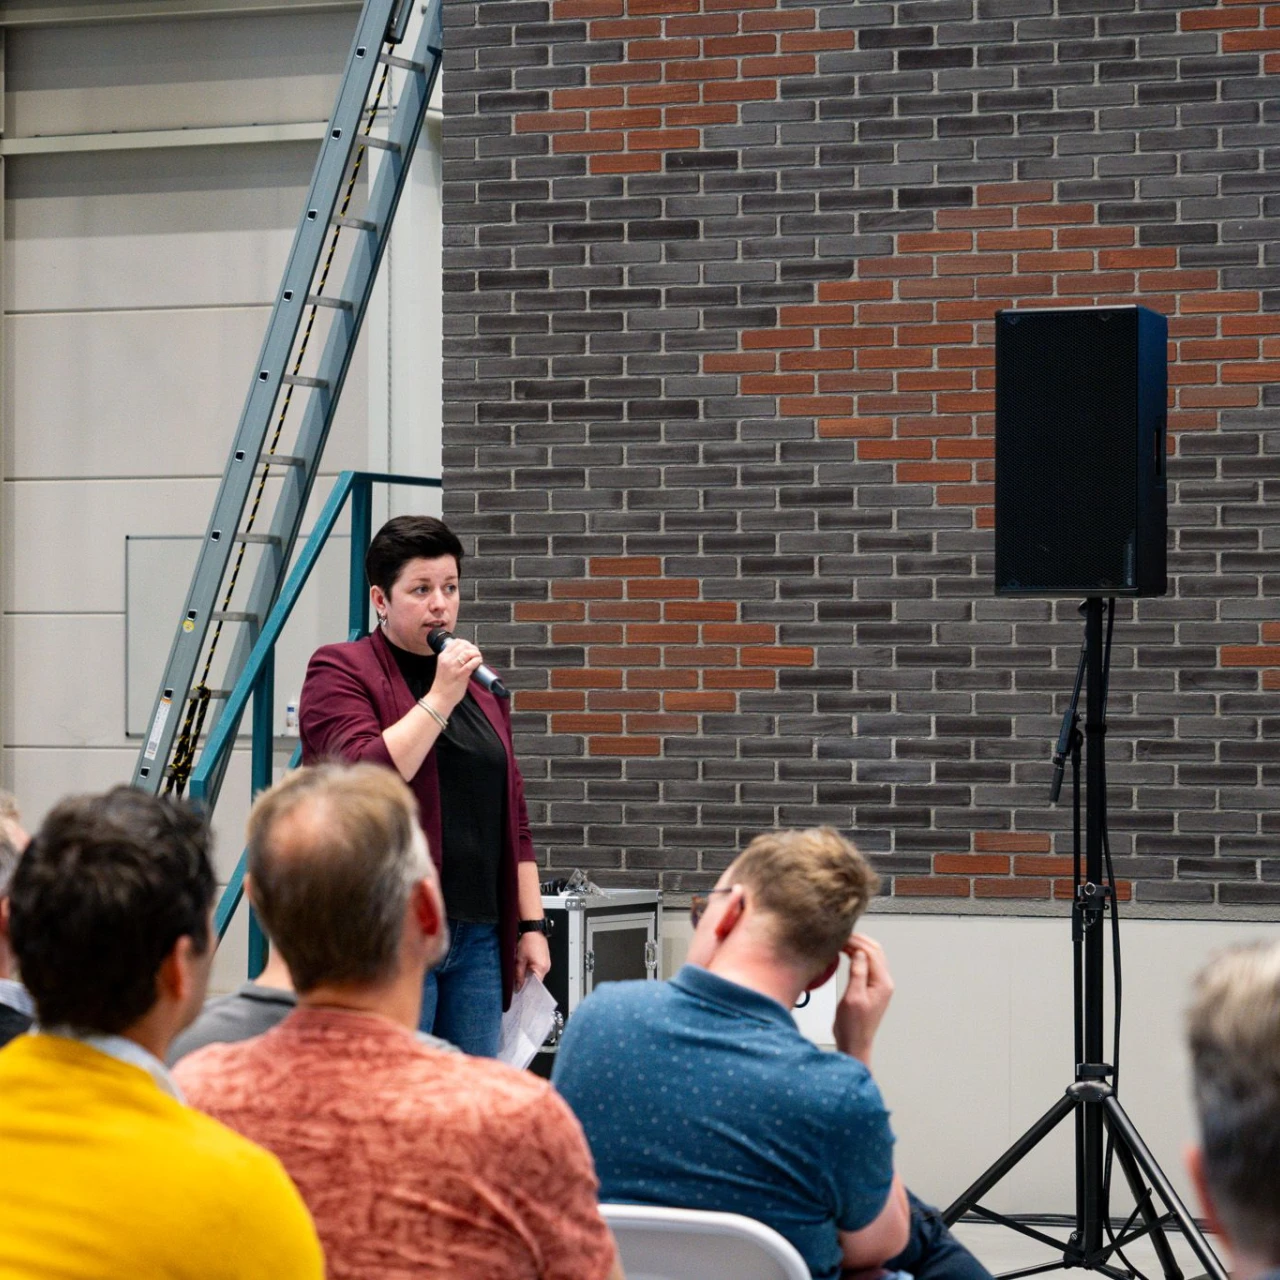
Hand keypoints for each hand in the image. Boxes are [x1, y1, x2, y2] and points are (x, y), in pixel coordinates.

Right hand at [428, 639, 483, 713]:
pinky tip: (479, 662)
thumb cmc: (443, 685)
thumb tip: (466, 655)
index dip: (466, 643)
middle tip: (476, 653)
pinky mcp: (460, 675)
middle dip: (473, 648)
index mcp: (442, 657)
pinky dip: (477, 661)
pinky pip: (471, 663)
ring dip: (476, 653)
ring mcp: (453, 667)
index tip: (470, 647)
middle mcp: (447, 660)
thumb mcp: (444, 667)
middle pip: (463, 645)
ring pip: (468, 652)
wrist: (439, 698)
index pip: (456, 642)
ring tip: (478, 658)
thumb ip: (452, 659)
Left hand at [515, 930, 550, 991]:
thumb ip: (519, 975)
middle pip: (536, 981)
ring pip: (536, 975)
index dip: (527, 989)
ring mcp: (547, 964)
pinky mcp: (545, 960)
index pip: (535, 986)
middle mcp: (546, 967)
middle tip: (518, 981)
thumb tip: (518, 986)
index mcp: (541, 968)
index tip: (520, 991)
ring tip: (521, 970)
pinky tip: (525, 965)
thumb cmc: (529, 941)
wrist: (534, 929)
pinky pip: (538, 969)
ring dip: (529, 975)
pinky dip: (531, 970)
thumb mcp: (520, 960)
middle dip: (527, 982)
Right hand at [833, 933, 893, 1067]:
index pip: (872, 952)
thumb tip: (858, 952)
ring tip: (841, 942)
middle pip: (875, 950)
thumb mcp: (853, 997)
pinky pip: (867, 964)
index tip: (840, 936)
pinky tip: (846, 954)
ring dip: (858, 946)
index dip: (856, 941)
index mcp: (882, 983)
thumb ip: (858, 973)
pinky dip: (857, 955)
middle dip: (858, 940)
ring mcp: (879, 984)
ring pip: (872, 955)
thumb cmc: (853, 1026)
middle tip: (840, 936)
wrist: (855, 1043)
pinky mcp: (871, 987)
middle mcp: (884, 981)